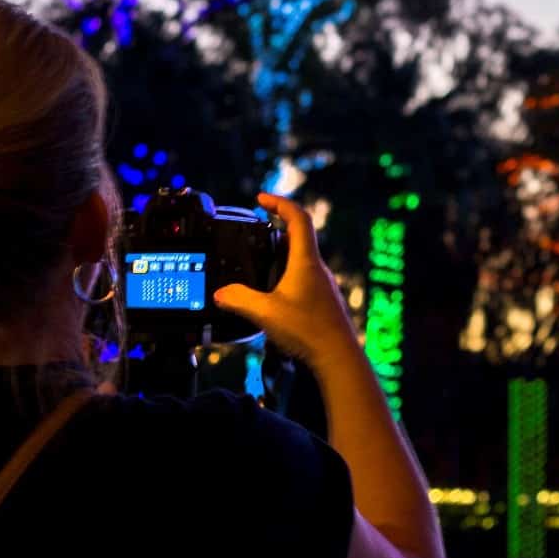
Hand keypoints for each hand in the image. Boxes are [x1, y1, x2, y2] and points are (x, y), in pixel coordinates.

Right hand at [214, 193, 359, 371]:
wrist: (338, 358)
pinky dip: (286, 278)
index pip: (297, 218)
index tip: (261, 199)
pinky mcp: (323, 302)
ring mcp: (322, 286)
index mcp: (305, 262)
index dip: (279, 203)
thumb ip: (238, 300)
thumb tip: (220, 293)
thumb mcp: (265, 313)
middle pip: (298, 238)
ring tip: (259, 266)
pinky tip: (273, 296)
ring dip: (280, 257)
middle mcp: (317, 269)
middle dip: (275, 231)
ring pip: (301, 261)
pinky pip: (303, 280)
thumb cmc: (308, 331)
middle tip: (255, 233)